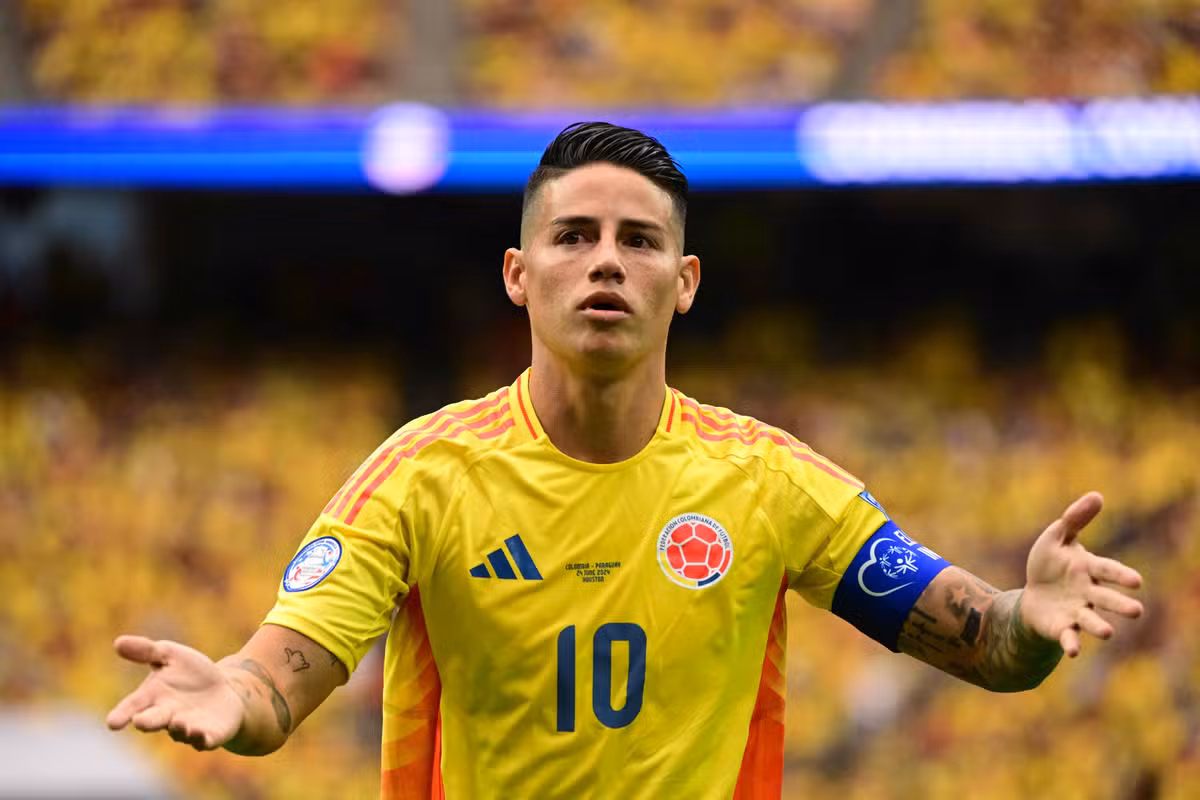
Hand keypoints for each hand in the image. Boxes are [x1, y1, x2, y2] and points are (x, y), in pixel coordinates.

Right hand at [106, 635, 244, 750]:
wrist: (224, 688)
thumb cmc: (191, 673)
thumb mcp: (170, 655)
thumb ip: (147, 651)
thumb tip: (118, 642)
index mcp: (153, 697)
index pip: (133, 706)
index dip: (122, 714)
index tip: (112, 723)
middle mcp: (167, 716)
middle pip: (153, 721)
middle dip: (146, 722)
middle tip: (140, 722)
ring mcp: (187, 728)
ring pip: (179, 733)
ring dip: (179, 729)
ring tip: (180, 722)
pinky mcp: (210, 735)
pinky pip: (204, 741)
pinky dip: (203, 739)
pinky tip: (203, 735)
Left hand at [1020, 492, 1143, 657]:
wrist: (1034, 593)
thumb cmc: (1050, 562)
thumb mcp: (1057, 537)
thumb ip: (1075, 519)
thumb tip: (1097, 495)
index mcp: (1089, 569)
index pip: (1107, 570)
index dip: (1120, 575)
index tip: (1136, 581)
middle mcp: (1088, 593)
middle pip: (1106, 599)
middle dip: (1120, 604)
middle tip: (1136, 611)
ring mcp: (1076, 612)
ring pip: (1091, 621)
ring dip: (1099, 626)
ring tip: (1108, 632)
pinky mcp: (1062, 628)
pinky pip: (1068, 637)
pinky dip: (1071, 643)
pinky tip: (1072, 651)